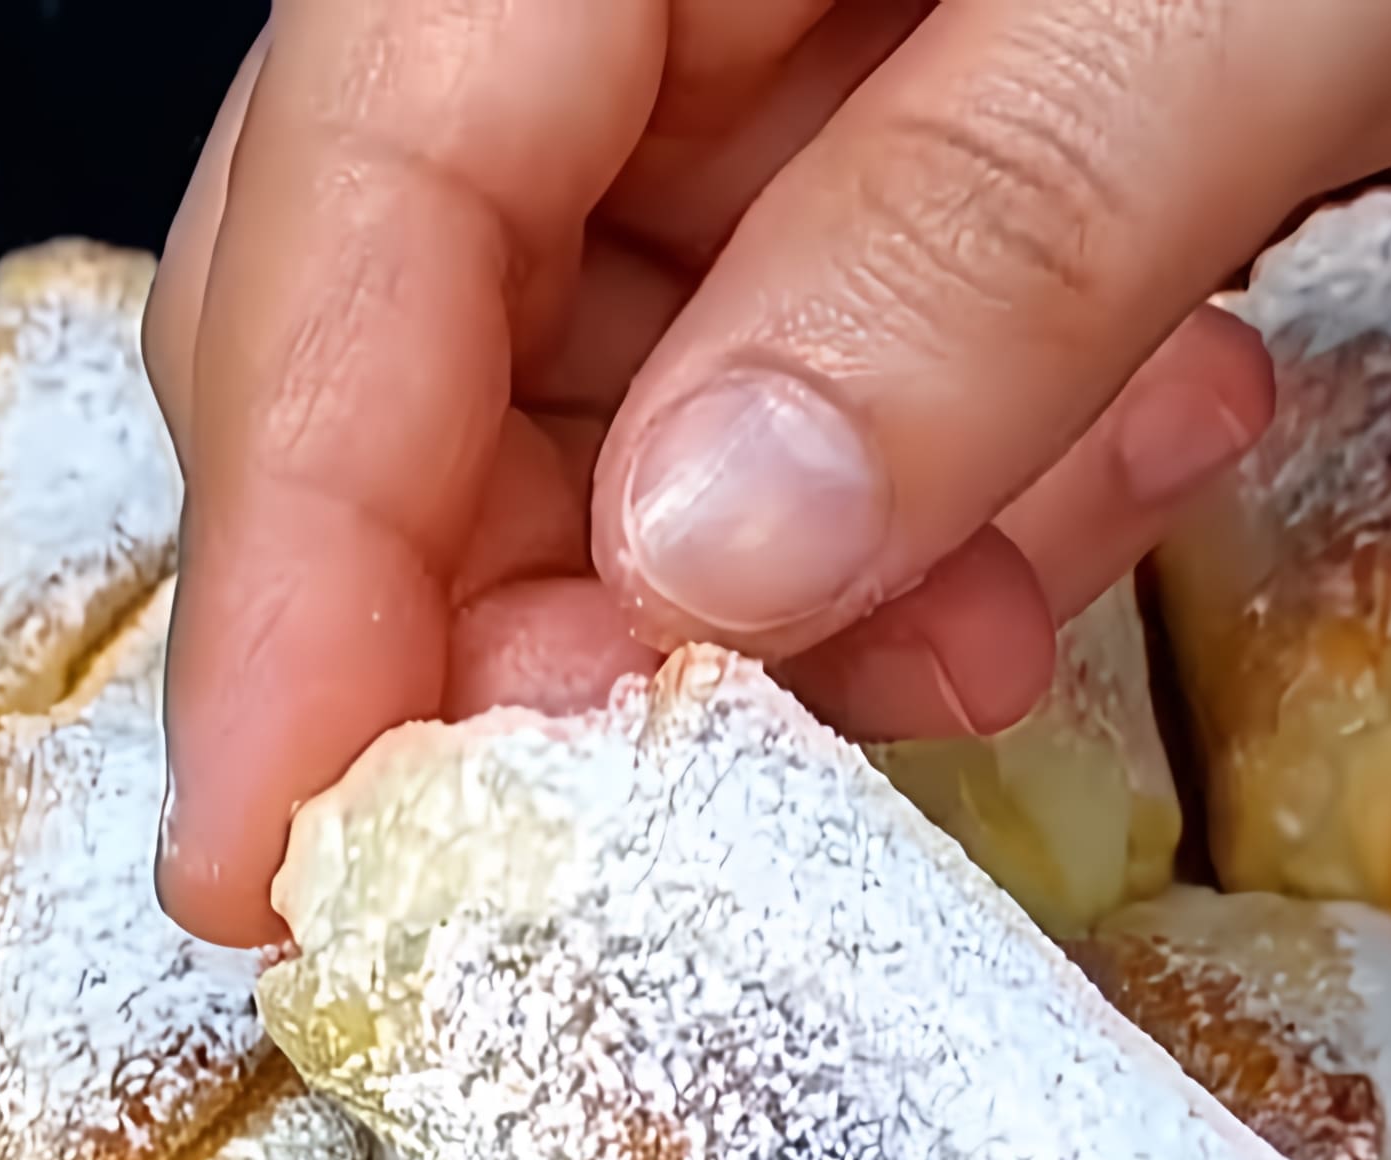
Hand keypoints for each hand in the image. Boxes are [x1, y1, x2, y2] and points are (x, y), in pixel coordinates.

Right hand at [141, 0, 1390, 943]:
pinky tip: (1109, 473)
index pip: (358, 209)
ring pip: (602, 382)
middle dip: (508, 608)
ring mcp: (760, 25)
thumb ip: (975, 251)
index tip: (281, 847)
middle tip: (645, 822)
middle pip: (405, 319)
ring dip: (760, 585)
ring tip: (990, 622)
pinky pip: (805, 360)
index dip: (299, 557)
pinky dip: (923, 494)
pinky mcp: (897, 105)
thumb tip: (707, 556)